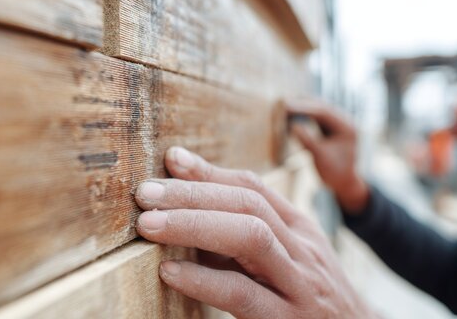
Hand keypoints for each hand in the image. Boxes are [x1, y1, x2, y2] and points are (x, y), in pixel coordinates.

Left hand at [134, 147, 374, 318]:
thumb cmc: (310, 297)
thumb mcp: (288, 259)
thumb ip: (246, 237)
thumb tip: (188, 215)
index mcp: (299, 228)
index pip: (254, 188)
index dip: (210, 171)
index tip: (172, 159)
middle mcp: (302, 248)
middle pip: (248, 204)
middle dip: (194, 193)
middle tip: (145, 193)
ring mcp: (299, 283)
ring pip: (249, 237)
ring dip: (194, 224)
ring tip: (150, 224)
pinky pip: (243, 293)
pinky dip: (204, 279)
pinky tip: (170, 272)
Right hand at [286, 99, 368, 213]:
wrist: (343, 184)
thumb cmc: (335, 173)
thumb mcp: (321, 157)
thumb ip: (308, 140)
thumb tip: (292, 125)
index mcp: (347, 126)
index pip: (323, 112)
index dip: (303, 107)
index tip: (286, 105)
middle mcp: (343, 121)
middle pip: (320, 107)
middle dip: (302, 104)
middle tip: (282, 100)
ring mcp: (337, 124)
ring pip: (317, 111)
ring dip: (301, 108)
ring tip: (284, 105)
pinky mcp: (329, 129)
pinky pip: (315, 118)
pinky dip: (303, 116)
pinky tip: (290, 114)